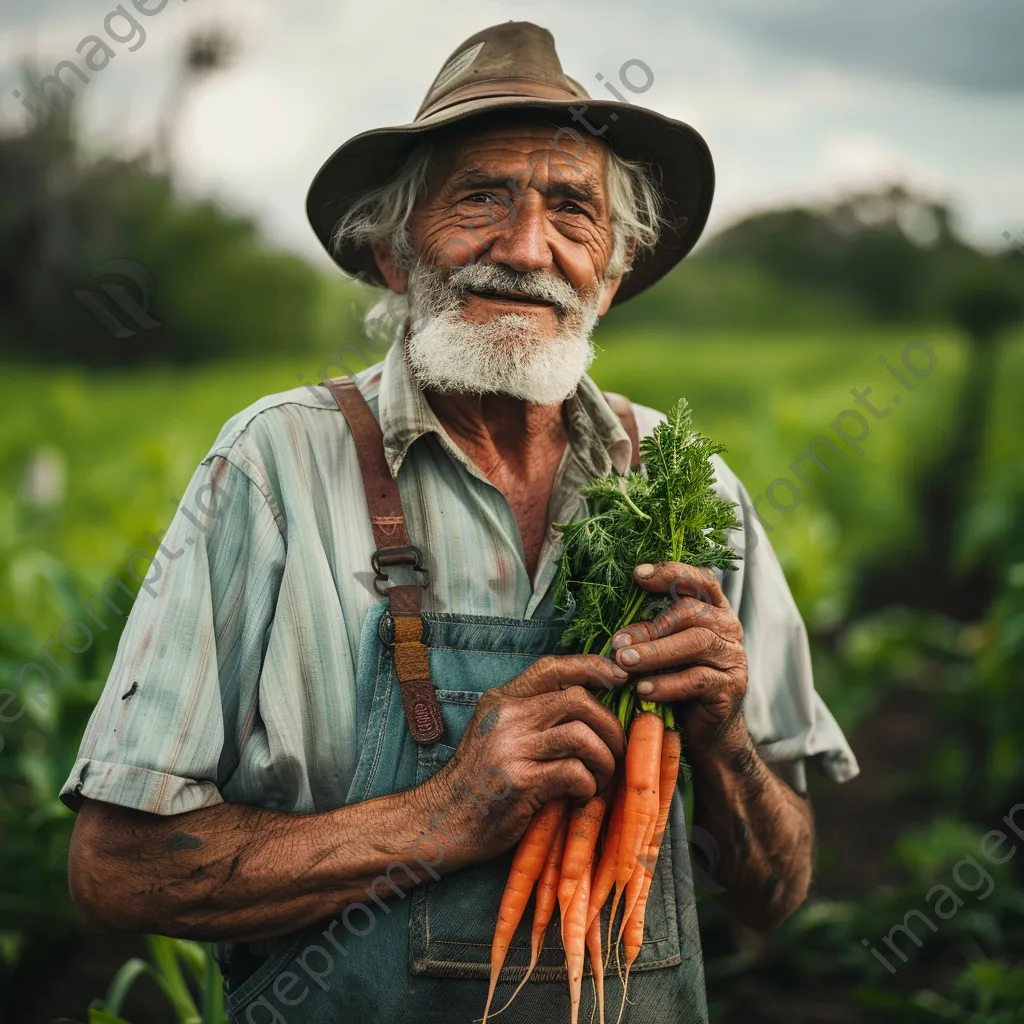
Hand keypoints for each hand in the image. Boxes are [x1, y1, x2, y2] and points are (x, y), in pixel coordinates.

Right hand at [417, 654, 626, 868]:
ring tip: (602, 777)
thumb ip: (531, 716)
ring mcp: (512, 748)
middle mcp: (507, 718)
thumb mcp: (496, 733)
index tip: (619, 678)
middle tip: (617, 749)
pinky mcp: (521, 782)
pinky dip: (589, 786)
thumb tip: (589, 706)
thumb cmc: (478, 781)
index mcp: (502, 701)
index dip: (591, 667)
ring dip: (604, 758)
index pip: (553, 668)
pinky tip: (582, 797)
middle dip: (609, 725)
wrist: (442, 822)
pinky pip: (575, 773)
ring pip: (582, 736)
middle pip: (578, 700)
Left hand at [610, 562, 747, 750]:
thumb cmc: (677, 682)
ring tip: (625, 663)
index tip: (638, 575)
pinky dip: (667, 684)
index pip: (699, 580)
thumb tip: (618, 634)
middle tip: (618, 643)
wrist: (704, 730)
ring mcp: (733, 657)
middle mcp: (728, 628)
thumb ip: (650, 634)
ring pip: (696, 643)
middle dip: (650, 626)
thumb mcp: (662, 652)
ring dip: (655, 653)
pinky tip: (643, 691)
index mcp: (712, 610)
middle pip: (692, 612)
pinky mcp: (732, 687)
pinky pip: (698, 679)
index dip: (670, 573)